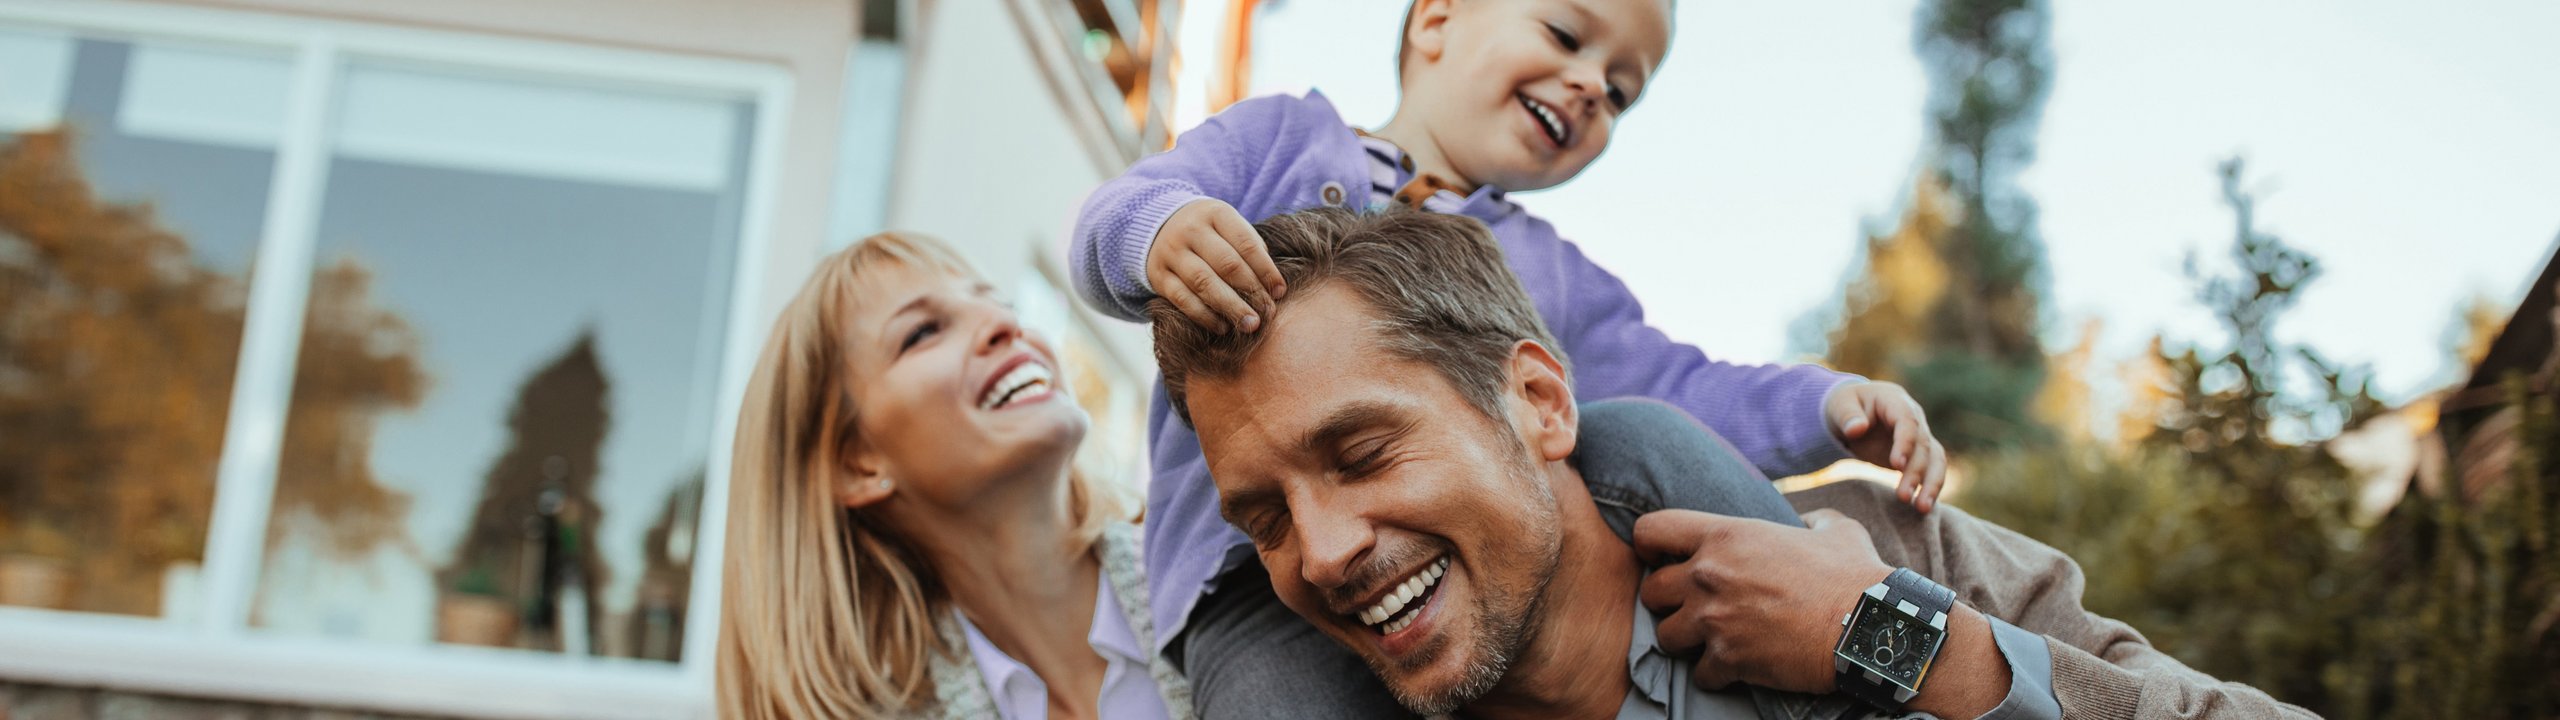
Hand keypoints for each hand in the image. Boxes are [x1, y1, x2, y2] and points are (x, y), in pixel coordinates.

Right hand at [1146, 198, 1286, 333]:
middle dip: (1252, 292)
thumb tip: (1274, 287)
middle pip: (1227, 264)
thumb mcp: (1230, 226)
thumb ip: (1251, 249)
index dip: (1266, 270)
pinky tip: (1223, 327)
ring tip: (1250, 324)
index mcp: (1216, 213)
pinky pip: (1183, 299)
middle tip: (1268, 313)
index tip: (1280, 292)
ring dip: (1231, 307)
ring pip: (1203, 283)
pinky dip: (1205, 316)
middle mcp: (1190, 230)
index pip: (1246, 244)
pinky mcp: (1158, 275)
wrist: (1160, 225)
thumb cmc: (1210, 232)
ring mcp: (1171, 252)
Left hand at [1633, 508, 1891, 694]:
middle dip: (1669, 601)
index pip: (1650, 531)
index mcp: (1726, 535)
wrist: (1871, 626)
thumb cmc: (1855, 574)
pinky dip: (1715, 674)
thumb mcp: (1834, 529)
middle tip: (1695, 607)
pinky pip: (1698, 674)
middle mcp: (1709, 575)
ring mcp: (1715, 620)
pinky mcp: (1729, 660)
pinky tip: (1736, 667)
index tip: (1665, 559)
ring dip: (1686, 640)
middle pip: (1651, 591)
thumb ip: (1810, 519)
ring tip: (1712, 640)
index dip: (1651, 546)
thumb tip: (1806, 521)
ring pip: (1665, 636)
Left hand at [1825, 381, 1946, 511]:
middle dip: (1915, 472)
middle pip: (1923, 445)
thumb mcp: (1839, 406)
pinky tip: (1923, 507)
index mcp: (1895, 401)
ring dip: (1931, 484)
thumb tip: (1856, 429)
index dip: (1905, 443)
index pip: (1907, 422)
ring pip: (1935, 460)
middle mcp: (1914, 418)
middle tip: (1903, 497)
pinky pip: (1931, 471)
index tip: (1896, 465)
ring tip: (1923, 508)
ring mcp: (1919, 437)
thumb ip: (1847, 416)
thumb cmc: (1844, 406)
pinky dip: (1929, 488)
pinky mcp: (1918, 455)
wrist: (1854, 412)